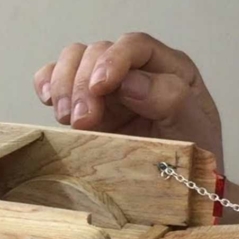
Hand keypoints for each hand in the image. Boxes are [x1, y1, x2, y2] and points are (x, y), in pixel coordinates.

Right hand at [33, 32, 223, 170]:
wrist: (174, 191)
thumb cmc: (189, 160)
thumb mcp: (193, 130)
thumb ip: (170, 99)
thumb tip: (129, 81)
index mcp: (167, 69)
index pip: (135, 46)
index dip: (113, 60)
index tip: (99, 87)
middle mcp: (133, 70)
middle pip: (97, 51)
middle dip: (83, 84)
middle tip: (81, 121)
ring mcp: (105, 86)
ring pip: (73, 59)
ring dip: (63, 85)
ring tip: (65, 118)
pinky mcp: (81, 103)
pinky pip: (55, 77)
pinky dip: (46, 83)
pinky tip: (47, 101)